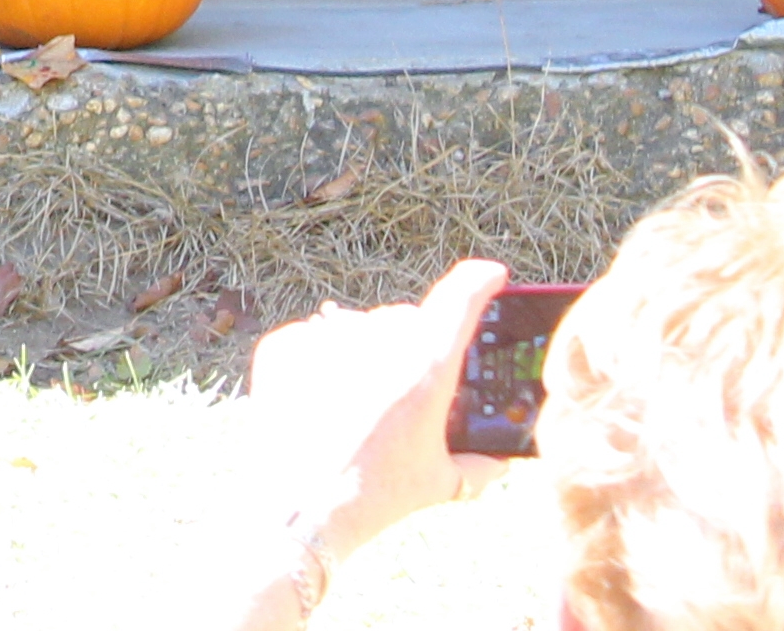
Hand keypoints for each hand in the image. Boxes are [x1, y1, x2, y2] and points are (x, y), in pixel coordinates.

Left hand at [226, 260, 512, 612]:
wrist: (300, 507)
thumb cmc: (376, 495)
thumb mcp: (440, 484)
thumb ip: (477, 470)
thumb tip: (498, 465)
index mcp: (426, 365)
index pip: (461, 299)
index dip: (481, 281)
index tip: (492, 275)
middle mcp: (377, 339)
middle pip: (406, 319)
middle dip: (414, 345)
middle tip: (408, 390)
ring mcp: (327, 336)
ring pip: (357, 326)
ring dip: (365, 351)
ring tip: (358, 404)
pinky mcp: (285, 344)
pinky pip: (313, 339)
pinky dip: (321, 362)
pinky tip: (321, 401)